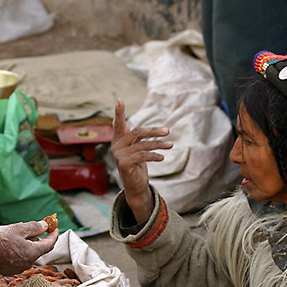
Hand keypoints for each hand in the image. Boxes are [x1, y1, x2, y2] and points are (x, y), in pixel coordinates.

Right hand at [0, 221, 58, 275]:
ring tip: (21, 234)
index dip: (54, 234)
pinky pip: (21, 258)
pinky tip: (13, 244)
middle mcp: (29, 262)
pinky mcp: (11, 269)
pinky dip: (21, 250)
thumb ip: (34, 227)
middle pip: (39, 249)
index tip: (55, 227)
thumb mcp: (18, 228)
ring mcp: (20, 267)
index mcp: (33, 252)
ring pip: (30, 254)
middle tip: (38, 228)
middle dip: (40, 238)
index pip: (49, 244)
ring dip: (30, 244)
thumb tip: (45, 226)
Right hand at [111, 99, 172, 222]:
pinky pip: (142, 155)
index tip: (119, 99)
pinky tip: (162, 157)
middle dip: (154, 131)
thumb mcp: (136, 149)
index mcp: (119, 140)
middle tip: (168, 131)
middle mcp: (116, 146)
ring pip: (143, 144)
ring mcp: (118, 155)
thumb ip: (135, 137)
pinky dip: (154, 155)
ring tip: (171, 145)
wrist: (135, 186)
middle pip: (137, 132)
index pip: (119, 124)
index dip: (119, 112)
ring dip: (159, 144)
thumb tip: (133, 125)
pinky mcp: (124, 164)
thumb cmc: (137, 166)